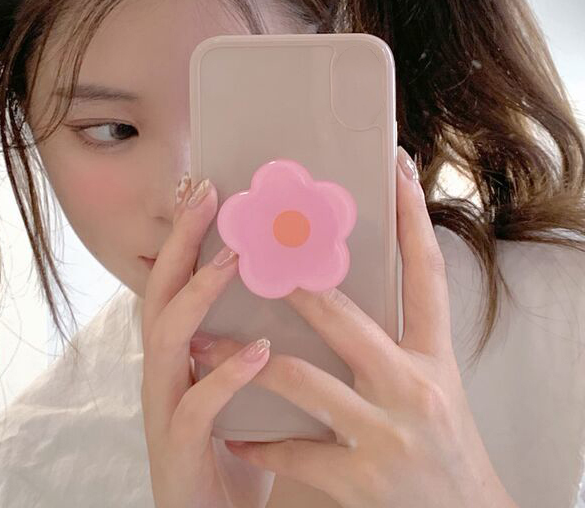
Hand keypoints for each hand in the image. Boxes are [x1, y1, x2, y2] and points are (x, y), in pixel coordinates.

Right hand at [140, 175, 275, 507]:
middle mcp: (164, 370)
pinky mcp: (178, 450)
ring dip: (198, 294)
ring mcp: (165, 408)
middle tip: (205, 195)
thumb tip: (298, 284)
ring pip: (166, 338)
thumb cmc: (232, 449)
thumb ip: (250, 337)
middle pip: (159, 291)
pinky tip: (259, 353)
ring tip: (233, 261)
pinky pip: (195, 407)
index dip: (185, 233)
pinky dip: (225, 375)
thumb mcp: (238, 384)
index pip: (174, 278)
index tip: (205, 186)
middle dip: (181, 241)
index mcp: (181, 351)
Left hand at [191, 147, 517, 507]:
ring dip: (241, 357)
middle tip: (248, 248)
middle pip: (344, 316)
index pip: (427, 276)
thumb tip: (351, 289)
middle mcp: (414, 389)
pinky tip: (230, 431)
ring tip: (202, 340)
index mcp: (434, 360)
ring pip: (299, 379)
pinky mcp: (362, 482)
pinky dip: (258, 441)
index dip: (413, 220)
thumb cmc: (445, 451)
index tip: (396, 169)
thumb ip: (398, 344)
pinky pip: (293, 452)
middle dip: (292, 280)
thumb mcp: (435, 389)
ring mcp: (387, 436)